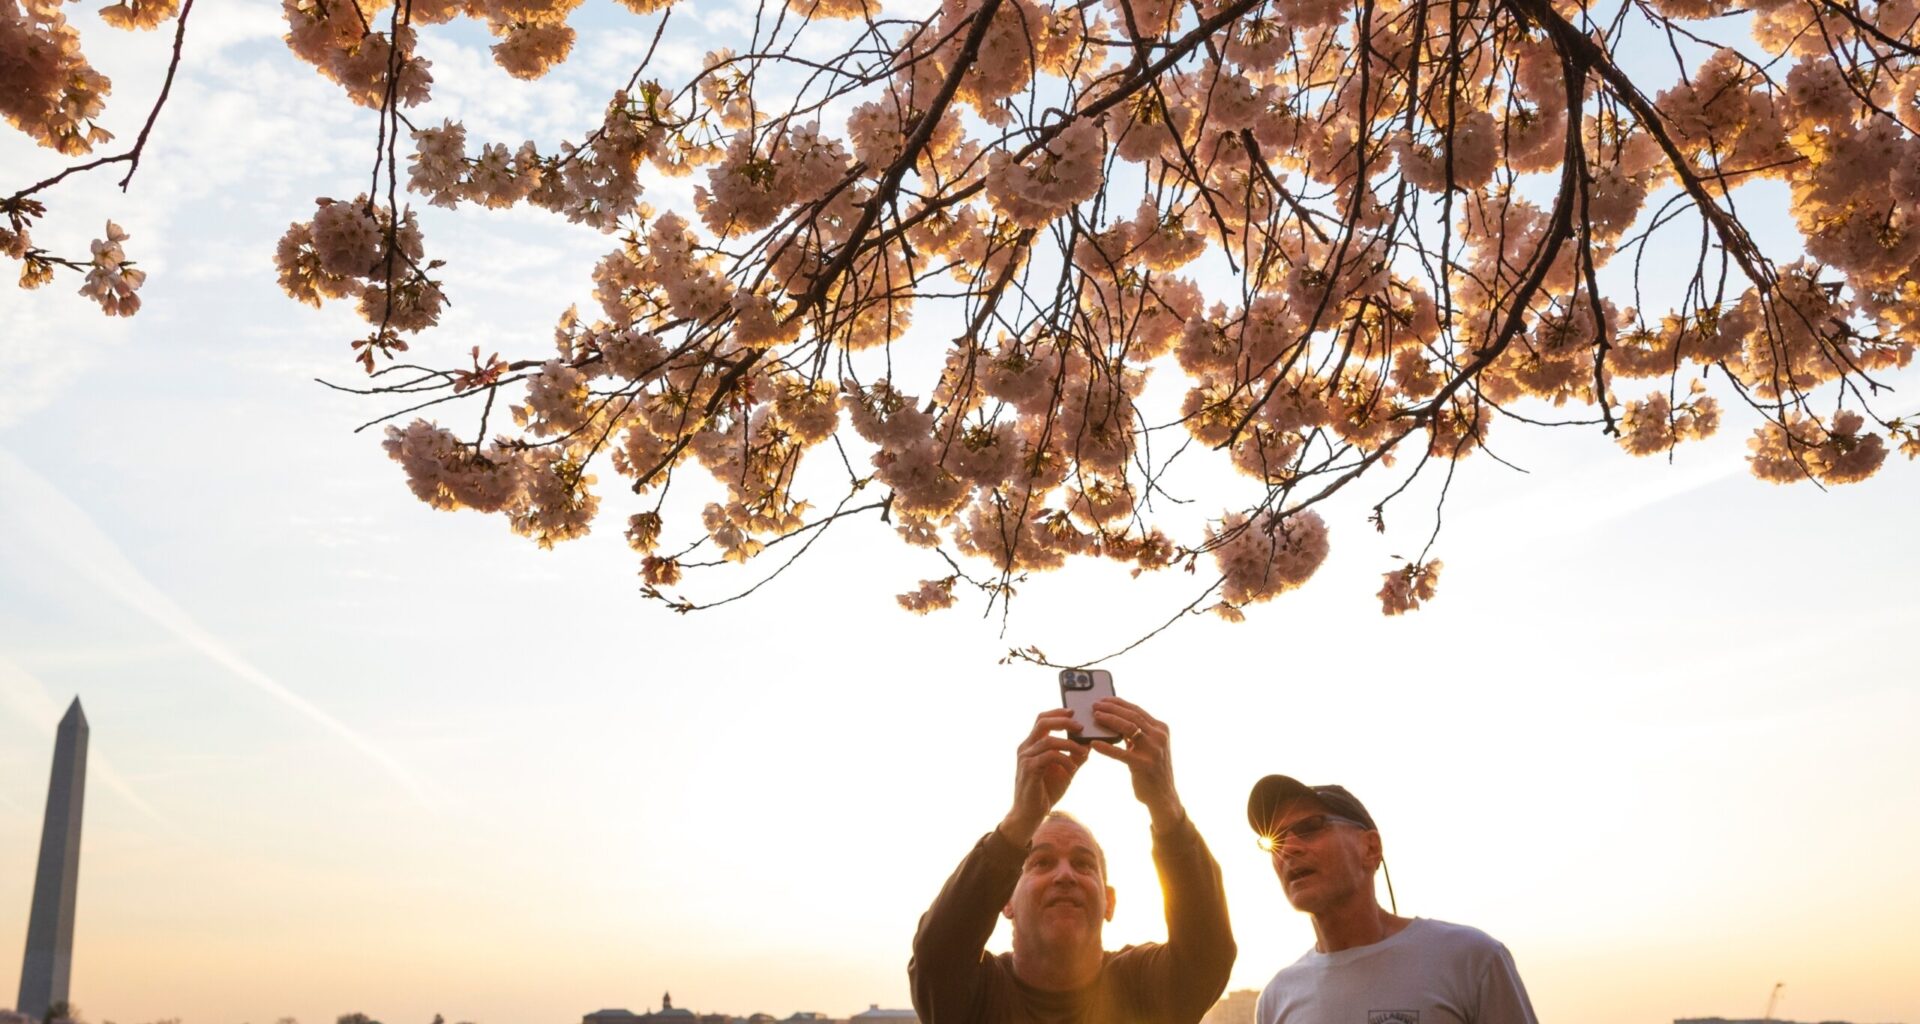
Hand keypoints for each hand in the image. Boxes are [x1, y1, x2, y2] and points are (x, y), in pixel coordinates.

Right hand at [998, 708, 1088, 844]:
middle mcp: (1026, 748)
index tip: (1074, 711)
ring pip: (1049, 740)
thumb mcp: (1064, 770)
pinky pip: (1050, 756)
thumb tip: (1089, 744)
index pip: (1042, 720)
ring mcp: (1025, 758)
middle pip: (1043, 722)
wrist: (1030, 814)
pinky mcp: (1029, 769)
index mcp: (1032, 745)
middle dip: (1063, 721)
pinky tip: (1072, 768)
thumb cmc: (1045, 791)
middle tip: (1080, 726)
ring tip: (1083, 752)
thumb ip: (1074, 756)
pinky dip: (1065, 759)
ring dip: (1070, 744)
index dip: (1057, 712)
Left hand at [1088, 697, 1184, 829]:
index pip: (1136, 710)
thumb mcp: (1149, 747)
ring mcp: (1154, 750)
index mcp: (1161, 728)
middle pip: (1131, 716)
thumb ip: (1136, 733)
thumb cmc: (1151, 770)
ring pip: (1128, 728)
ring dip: (1109, 720)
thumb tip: (1114, 718)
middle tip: (1094, 706)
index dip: (1118, 703)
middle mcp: (1159, 736)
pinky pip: (1121, 753)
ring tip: (1094, 718)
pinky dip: (1106, 747)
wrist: (1163, 797)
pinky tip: (1093, 744)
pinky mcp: (1144, 765)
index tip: (1103, 699)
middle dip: (1111, 708)